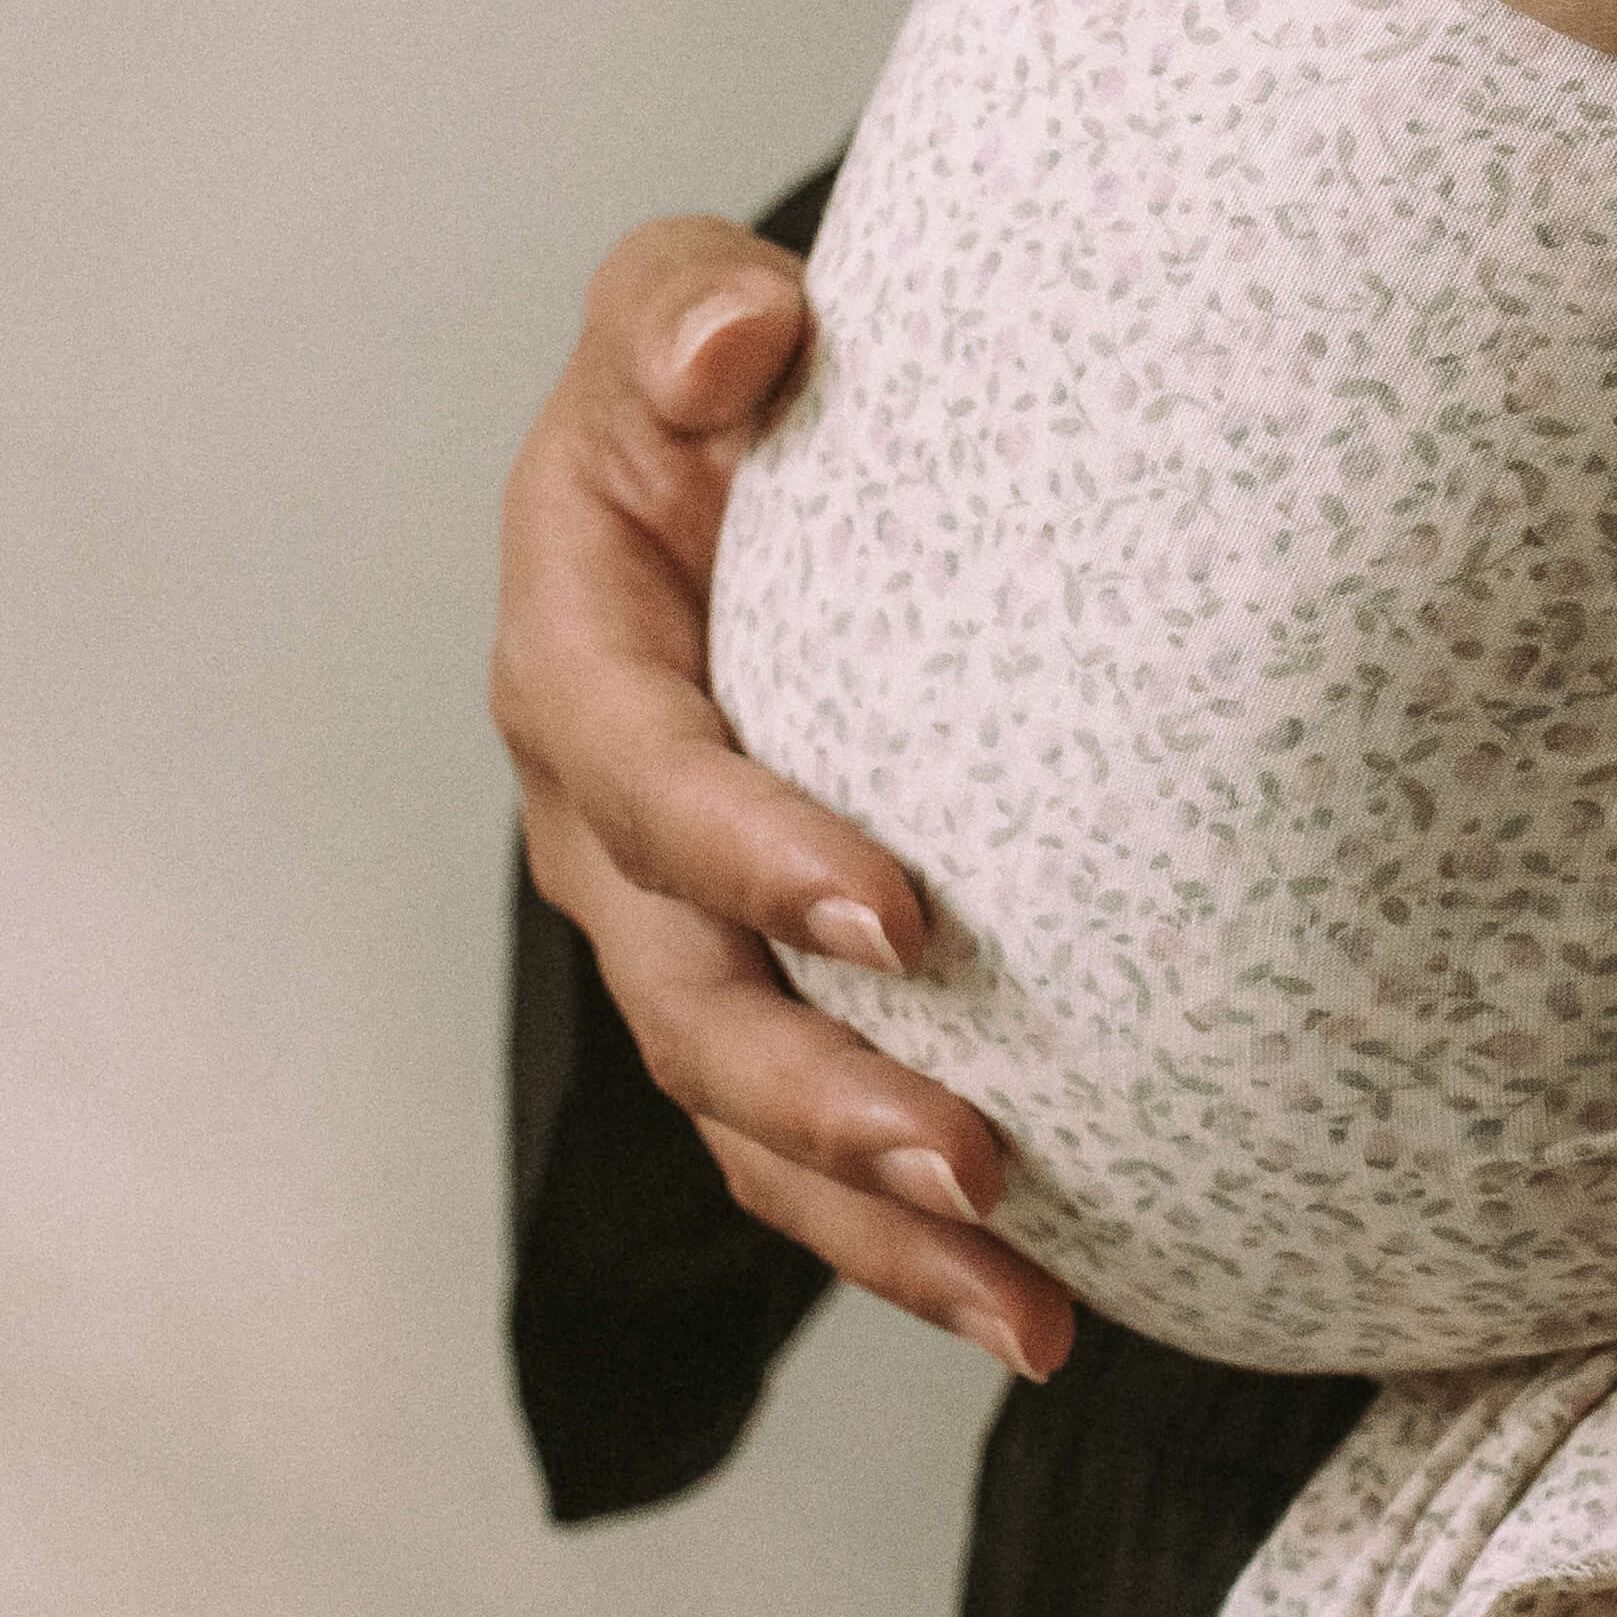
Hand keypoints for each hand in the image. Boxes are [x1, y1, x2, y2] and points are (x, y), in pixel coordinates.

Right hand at [492, 217, 1071, 1378]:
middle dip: (823, 1096)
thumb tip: (740, 344)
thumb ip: (684, 310)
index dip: (751, 855)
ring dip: (875, 1223)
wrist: (751, 451)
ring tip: (1028, 1302)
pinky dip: (904, 1241)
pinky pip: (806, 1145)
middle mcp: (604, 824)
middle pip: (689, 999)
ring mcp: (674, 930)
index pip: (647, 775)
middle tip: (972, 1157)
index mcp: (576, 660)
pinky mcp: (756, 993)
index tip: (901, 917)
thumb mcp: (675, 305)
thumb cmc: (726, 375)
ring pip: (748, 1117)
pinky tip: (1040, 1311)